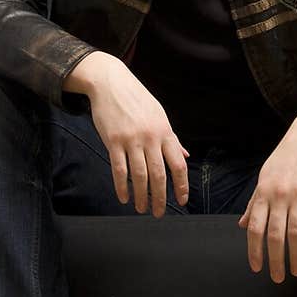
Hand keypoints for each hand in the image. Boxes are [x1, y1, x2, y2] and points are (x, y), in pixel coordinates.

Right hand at [64, 52, 187, 215]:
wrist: (111, 82)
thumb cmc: (137, 101)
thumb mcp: (160, 116)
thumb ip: (172, 139)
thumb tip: (185, 157)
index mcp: (165, 132)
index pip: (178, 164)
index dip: (181, 186)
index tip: (181, 201)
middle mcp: (151, 137)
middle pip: (159, 175)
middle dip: (160, 198)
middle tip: (158, 213)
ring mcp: (132, 139)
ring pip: (139, 175)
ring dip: (141, 196)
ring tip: (141, 208)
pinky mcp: (113, 141)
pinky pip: (119, 169)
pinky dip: (122, 186)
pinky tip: (124, 197)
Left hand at [238, 108, 296, 282]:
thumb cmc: (286, 157)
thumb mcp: (265, 177)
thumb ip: (255, 203)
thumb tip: (243, 226)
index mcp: (264, 192)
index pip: (255, 228)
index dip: (255, 250)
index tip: (257, 268)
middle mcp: (279, 195)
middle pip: (275, 235)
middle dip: (275, 260)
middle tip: (277, 278)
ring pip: (296, 233)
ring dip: (296, 256)